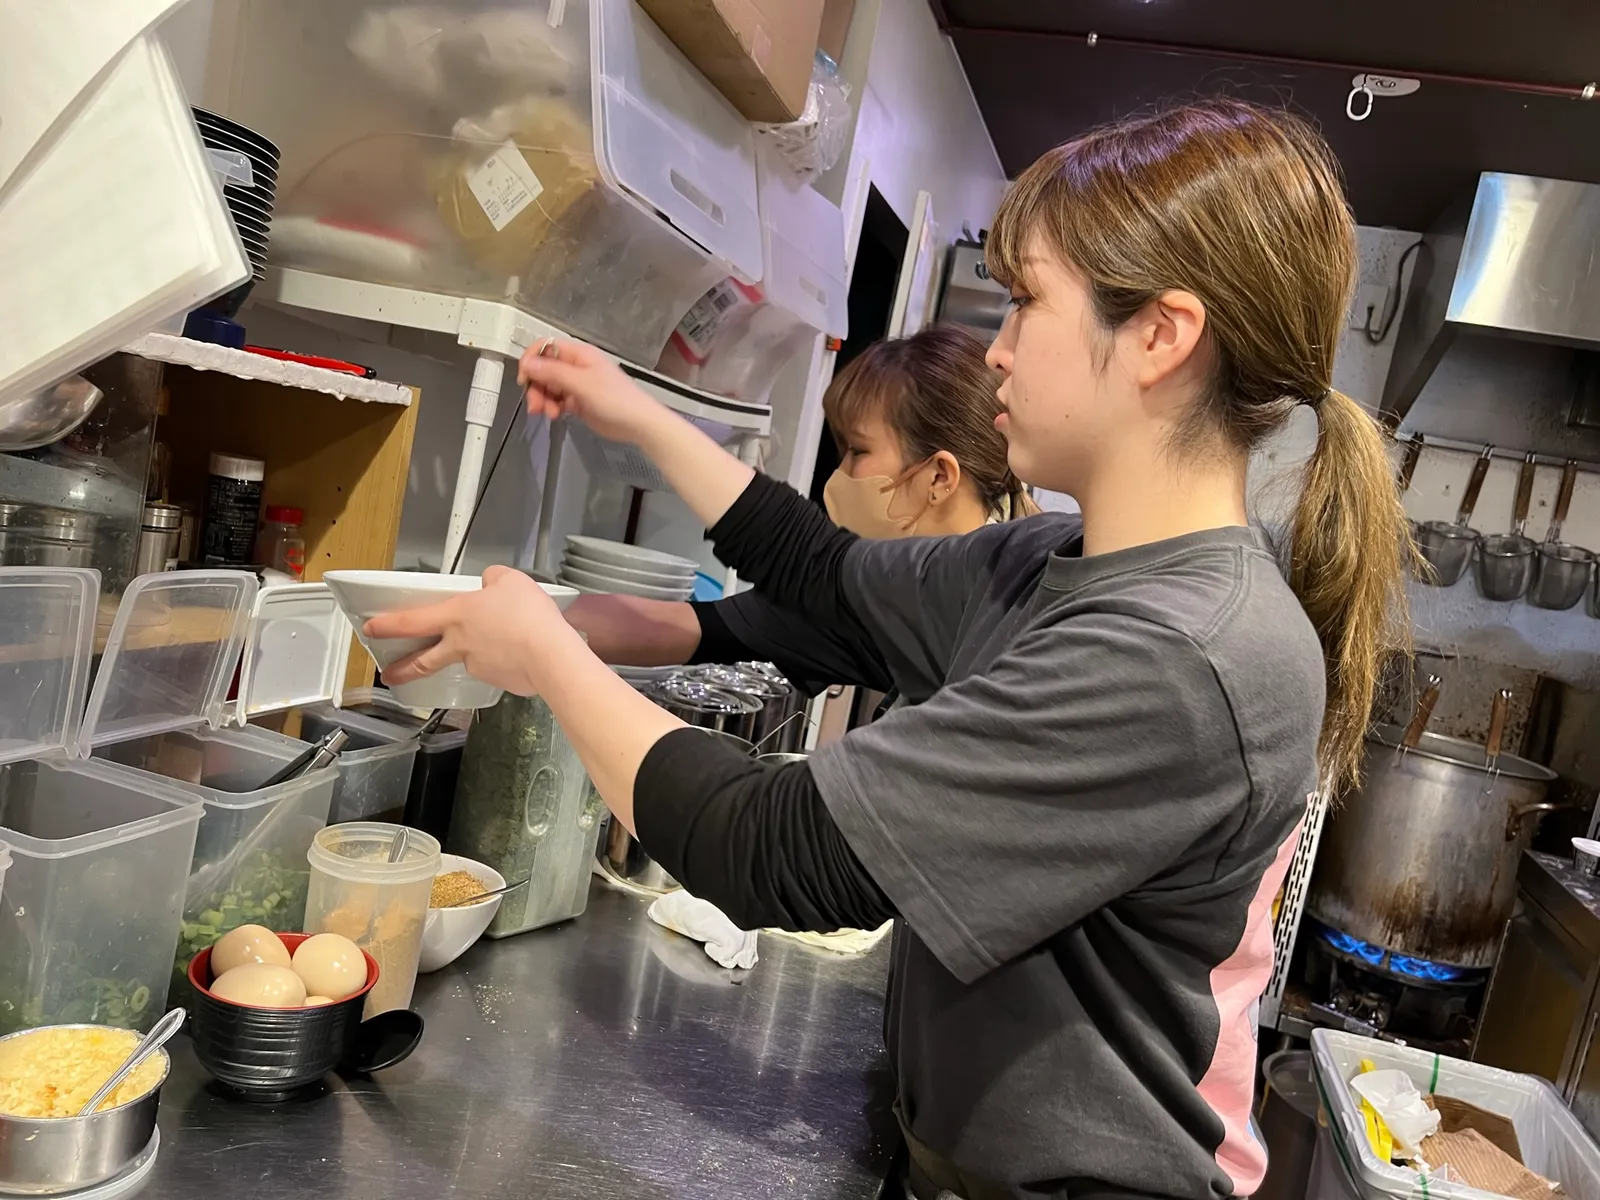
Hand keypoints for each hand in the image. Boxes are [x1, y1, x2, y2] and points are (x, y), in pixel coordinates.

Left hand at [365, 566, 574, 695]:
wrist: (550, 655)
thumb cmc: (527, 613)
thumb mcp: (510, 580)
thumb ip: (493, 580)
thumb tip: (490, 585)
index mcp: (456, 616)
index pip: (412, 621)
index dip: (388, 625)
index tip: (370, 630)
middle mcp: (460, 645)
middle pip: (422, 661)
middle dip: (402, 669)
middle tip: (389, 675)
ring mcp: (478, 667)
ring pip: (468, 661)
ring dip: (476, 656)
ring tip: (504, 645)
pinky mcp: (499, 682)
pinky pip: (498, 668)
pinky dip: (505, 663)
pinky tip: (522, 654)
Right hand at [518, 337, 663, 444]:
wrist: (637, 423)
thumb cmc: (617, 400)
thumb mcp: (581, 383)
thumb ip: (553, 373)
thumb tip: (528, 363)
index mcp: (579, 354)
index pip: (545, 347)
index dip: (531, 360)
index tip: (524, 378)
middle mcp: (576, 366)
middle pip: (543, 369)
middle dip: (536, 386)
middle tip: (536, 403)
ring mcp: (577, 383)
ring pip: (548, 386)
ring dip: (543, 399)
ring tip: (549, 413)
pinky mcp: (578, 400)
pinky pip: (557, 400)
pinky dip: (552, 407)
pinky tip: (556, 415)